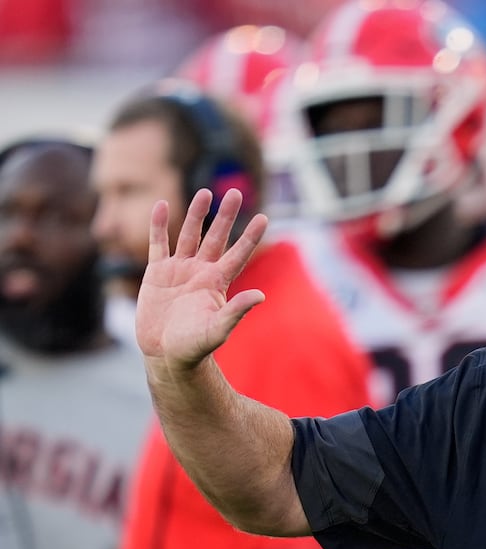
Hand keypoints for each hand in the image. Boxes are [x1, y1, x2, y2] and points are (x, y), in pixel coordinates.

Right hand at [135, 188, 268, 373]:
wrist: (166, 355)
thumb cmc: (195, 346)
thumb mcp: (218, 329)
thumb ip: (236, 311)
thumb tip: (260, 296)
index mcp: (218, 282)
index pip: (238, 253)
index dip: (250, 236)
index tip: (264, 217)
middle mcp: (201, 271)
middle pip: (216, 237)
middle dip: (225, 216)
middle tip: (235, 191)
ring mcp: (179, 270)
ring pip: (189, 235)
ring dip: (196, 214)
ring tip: (205, 192)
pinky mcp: (156, 273)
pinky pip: (158, 243)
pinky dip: (158, 225)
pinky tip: (161, 205)